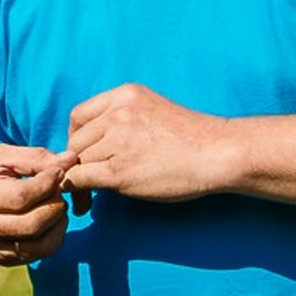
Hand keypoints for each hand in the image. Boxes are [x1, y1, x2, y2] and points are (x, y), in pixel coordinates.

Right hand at [0, 143, 72, 266]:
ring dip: (58, 223)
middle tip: (57, 189)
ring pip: (40, 245)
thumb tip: (71, 160)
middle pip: (33, 223)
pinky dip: (51, 237)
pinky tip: (46, 220)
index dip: (49, 183)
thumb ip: (34, 157)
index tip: (58, 172)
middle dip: (56, 203)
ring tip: (54, 205)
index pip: (22, 196)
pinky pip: (36, 255)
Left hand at [62, 84, 238, 205]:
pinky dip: (79, 191)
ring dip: (79, 180)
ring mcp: (119, 140)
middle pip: (76, 141)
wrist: (219, 153)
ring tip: (90, 195)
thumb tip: (83, 146)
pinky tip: (87, 201)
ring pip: (77, 162)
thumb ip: (120, 120)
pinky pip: (80, 179)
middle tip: (85, 182)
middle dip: (77, 162)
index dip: (77, 138)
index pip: (79, 115)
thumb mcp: (151, 111)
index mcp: (126, 95)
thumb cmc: (190, 139)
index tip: (86, 154)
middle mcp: (119, 113)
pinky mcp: (119, 170)